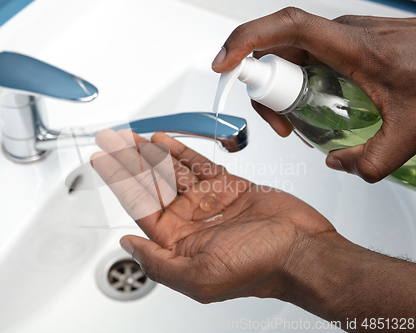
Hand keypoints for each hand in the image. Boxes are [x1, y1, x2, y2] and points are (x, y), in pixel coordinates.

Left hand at [91, 130, 334, 302]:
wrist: (303, 250)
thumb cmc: (259, 267)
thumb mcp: (199, 277)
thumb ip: (157, 263)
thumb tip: (127, 246)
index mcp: (178, 243)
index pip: (140, 206)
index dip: (119, 182)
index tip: (103, 163)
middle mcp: (191, 221)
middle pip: (153, 184)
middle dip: (130, 162)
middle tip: (111, 142)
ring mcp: (209, 202)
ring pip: (173, 171)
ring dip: (151, 153)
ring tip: (130, 137)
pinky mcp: (230, 186)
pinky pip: (200, 165)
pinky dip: (181, 152)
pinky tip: (162, 141)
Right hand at [212, 8, 415, 182]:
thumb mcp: (410, 133)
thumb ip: (371, 162)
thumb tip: (337, 162)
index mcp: (354, 47)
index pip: (288, 27)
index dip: (247, 39)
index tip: (225, 63)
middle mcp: (343, 35)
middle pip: (279, 49)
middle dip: (266, 89)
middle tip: (280, 126)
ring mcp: (345, 37)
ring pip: (291, 54)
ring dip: (283, 88)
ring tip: (298, 122)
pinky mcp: (348, 44)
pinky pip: (309, 57)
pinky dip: (300, 82)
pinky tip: (317, 107)